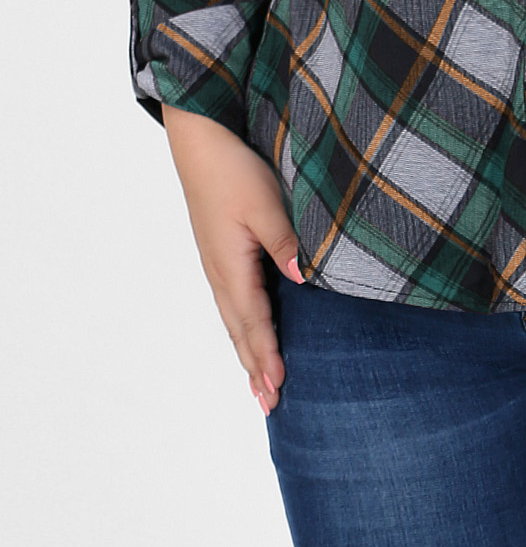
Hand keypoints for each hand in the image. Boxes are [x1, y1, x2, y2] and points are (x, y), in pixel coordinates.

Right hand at [161, 105, 303, 414]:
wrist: (200, 141)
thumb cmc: (233, 169)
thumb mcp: (265, 203)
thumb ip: (286, 242)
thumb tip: (305, 279)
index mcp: (230, 265)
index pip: (254, 322)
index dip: (267, 355)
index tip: (279, 389)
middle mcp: (220, 271)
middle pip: (240, 330)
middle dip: (255, 367)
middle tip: (270, 406)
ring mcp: (218, 263)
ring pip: (235, 319)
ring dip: (248, 352)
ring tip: (260, 385)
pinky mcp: (222, 251)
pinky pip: (234, 301)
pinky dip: (244, 327)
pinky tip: (251, 332)